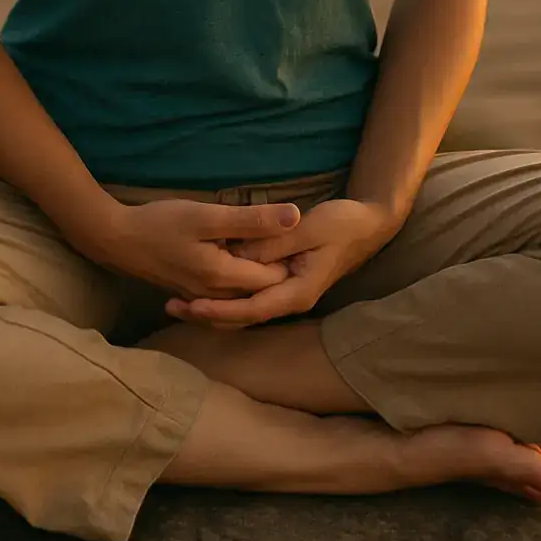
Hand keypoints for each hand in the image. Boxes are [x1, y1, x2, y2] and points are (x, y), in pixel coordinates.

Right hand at [87, 197, 302, 301]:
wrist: (117, 240)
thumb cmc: (161, 224)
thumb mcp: (207, 216)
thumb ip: (251, 219)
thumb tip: (295, 217)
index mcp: (224, 279)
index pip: (274, 279)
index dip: (289, 258)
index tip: (297, 235)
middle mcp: (216, 297)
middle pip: (261, 290)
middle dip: (277, 266)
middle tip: (288, 237)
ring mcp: (203, 298)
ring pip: (244, 293)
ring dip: (257, 272)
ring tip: (268, 243)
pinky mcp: (192, 293)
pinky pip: (227, 294)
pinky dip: (239, 278)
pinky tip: (241, 255)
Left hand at [163, 198, 401, 328]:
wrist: (368, 225)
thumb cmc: (342, 225)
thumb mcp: (307, 229)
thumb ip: (273, 243)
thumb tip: (239, 256)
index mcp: (297, 292)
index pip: (252, 309)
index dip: (220, 309)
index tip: (191, 304)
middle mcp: (290, 300)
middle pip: (243, 315)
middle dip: (208, 313)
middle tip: (171, 305)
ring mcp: (286, 292)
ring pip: (244, 307)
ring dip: (213, 305)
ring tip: (177, 300)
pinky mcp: (283, 281)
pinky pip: (249, 294)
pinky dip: (226, 293)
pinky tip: (204, 284)